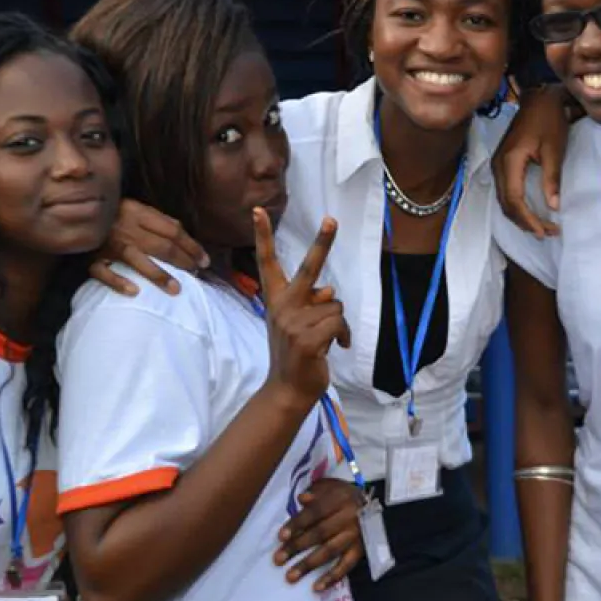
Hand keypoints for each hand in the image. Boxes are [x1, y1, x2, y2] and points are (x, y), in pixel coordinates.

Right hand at [89, 198, 209, 295]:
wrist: (68, 210)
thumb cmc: (111, 213)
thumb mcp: (134, 207)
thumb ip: (157, 219)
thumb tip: (183, 233)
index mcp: (137, 211)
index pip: (172, 230)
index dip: (192, 246)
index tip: (205, 261)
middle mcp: (125, 227)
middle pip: (160, 245)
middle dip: (182, 261)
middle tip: (196, 275)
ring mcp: (108, 244)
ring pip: (137, 259)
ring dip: (158, 275)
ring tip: (176, 289)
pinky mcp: (91, 258)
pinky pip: (103, 272)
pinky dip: (118, 281)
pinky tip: (134, 292)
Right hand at [254, 208, 350, 409]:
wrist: (288, 390)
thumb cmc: (296, 353)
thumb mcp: (297, 324)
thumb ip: (310, 303)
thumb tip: (329, 291)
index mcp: (275, 299)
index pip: (267, 262)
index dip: (262, 236)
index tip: (257, 210)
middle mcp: (282, 306)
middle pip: (308, 268)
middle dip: (322, 242)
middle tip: (332, 219)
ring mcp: (293, 323)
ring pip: (335, 304)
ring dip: (338, 322)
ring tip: (327, 340)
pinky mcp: (308, 340)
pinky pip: (339, 323)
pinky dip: (343, 336)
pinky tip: (335, 349)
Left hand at [274, 478, 364, 590]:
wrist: (375, 507)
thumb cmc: (345, 496)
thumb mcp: (331, 487)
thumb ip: (316, 492)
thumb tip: (302, 499)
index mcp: (340, 498)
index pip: (315, 512)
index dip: (298, 523)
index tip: (281, 536)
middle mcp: (349, 517)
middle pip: (320, 533)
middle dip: (297, 547)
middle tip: (278, 559)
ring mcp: (355, 536)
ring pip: (330, 551)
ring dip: (308, 565)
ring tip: (290, 576)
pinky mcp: (360, 551)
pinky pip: (346, 566)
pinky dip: (332, 577)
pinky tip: (316, 587)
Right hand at [492, 85, 572, 237]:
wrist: (539, 98)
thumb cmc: (549, 120)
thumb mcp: (554, 150)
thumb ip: (552, 179)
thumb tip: (554, 207)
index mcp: (510, 161)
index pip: (514, 200)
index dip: (528, 219)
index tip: (546, 231)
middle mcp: (498, 165)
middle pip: (506, 204)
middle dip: (526, 222)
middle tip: (549, 233)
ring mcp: (498, 164)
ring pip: (504, 201)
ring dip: (521, 216)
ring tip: (543, 227)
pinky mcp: (502, 163)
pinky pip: (505, 192)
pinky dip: (517, 206)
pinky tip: (531, 212)